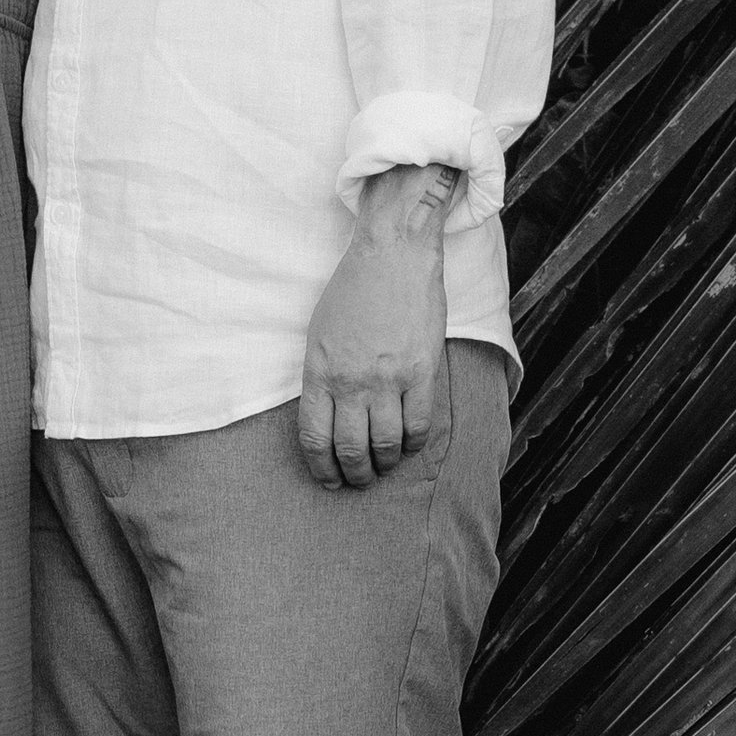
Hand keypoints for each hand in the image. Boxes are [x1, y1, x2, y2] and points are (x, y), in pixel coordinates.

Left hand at [297, 165, 453, 489]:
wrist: (393, 254)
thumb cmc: (353, 290)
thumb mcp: (319, 333)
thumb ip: (321, 376)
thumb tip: (329, 417)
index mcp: (319, 371)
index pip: (314, 436)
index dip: (320, 466)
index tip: (327, 479)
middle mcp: (351, 380)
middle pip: (349, 449)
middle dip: (351, 474)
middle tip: (356, 481)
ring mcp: (388, 378)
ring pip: (384, 445)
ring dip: (382, 465)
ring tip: (382, 468)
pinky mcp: (421, 372)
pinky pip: (418, 426)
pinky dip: (411, 444)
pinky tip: (407, 445)